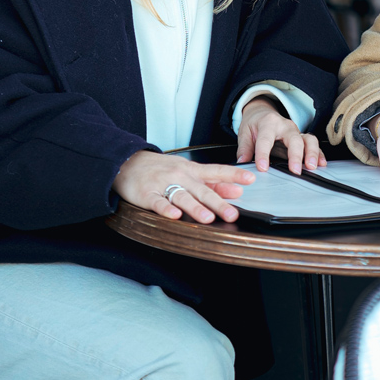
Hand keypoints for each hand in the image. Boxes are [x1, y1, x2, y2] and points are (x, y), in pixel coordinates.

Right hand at [113, 150, 254, 223]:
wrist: (128, 162)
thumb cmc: (161, 168)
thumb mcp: (188, 170)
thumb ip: (212, 181)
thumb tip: (236, 189)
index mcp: (192, 170)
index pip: (216, 171)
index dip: (234, 175)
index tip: (251, 179)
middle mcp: (180, 176)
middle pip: (202, 190)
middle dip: (218, 202)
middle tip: (232, 213)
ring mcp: (163, 185)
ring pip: (182, 197)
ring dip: (196, 207)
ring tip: (208, 218)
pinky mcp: (146, 195)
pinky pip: (157, 203)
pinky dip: (166, 209)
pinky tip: (174, 216)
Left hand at [236, 97, 325, 174]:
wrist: (262, 113)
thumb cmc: (254, 124)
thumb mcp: (244, 133)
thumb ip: (244, 148)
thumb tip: (242, 163)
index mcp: (268, 123)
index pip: (266, 139)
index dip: (264, 154)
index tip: (263, 168)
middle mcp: (285, 125)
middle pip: (294, 139)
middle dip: (295, 155)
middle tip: (295, 170)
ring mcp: (295, 131)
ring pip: (308, 139)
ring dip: (312, 153)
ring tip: (311, 167)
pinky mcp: (301, 138)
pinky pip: (313, 144)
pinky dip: (319, 154)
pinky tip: (321, 164)